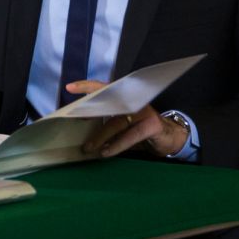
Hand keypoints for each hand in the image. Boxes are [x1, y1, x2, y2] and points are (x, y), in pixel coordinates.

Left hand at [67, 80, 189, 157]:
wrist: (169, 138)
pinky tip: (106, 152)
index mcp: (125, 98)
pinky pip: (130, 136)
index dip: (87, 86)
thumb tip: (79, 125)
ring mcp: (144, 111)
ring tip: (88, 148)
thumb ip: (105, 120)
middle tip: (72, 121)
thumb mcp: (121, 124)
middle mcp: (134, 101)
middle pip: (108, 104)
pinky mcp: (152, 125)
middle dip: (89, 112)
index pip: (104, 88)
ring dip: (100, 136)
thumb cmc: (140, 130)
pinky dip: (117, 145)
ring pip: (117, 122)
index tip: (70, 88)